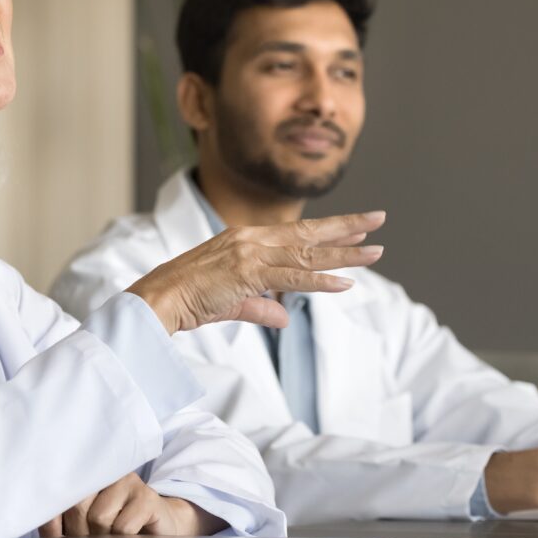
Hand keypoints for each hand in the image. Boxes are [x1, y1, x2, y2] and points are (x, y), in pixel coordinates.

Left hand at [36, 474, 226, 537]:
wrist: (161, 528)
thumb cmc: (118, 527)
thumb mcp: (87, 524)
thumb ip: (65, 523)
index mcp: (86, 474)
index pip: (60, 494)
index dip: (51, 521)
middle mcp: (105, 472)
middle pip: (77, 506)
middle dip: (77, 534)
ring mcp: (128, 482)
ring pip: (99, 518)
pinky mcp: (148, 498)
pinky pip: (122, 528)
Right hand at [125, 212, 385, 334]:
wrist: (158, 299)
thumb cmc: (187, 299)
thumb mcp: (231, 302)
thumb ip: (260, 307)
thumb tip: (284, 317)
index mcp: (245, 240)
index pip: (296, 233)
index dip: (329, 231)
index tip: (357, 228)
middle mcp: (251, 240)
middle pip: (308, 234)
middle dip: (347, 228)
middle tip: (379, 220)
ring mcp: (249, 255)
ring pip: (307, 255)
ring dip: (344, 255)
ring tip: (375, 253)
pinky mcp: (247, 274)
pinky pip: (291, 279)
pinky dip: (319, 281)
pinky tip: (345, 283)